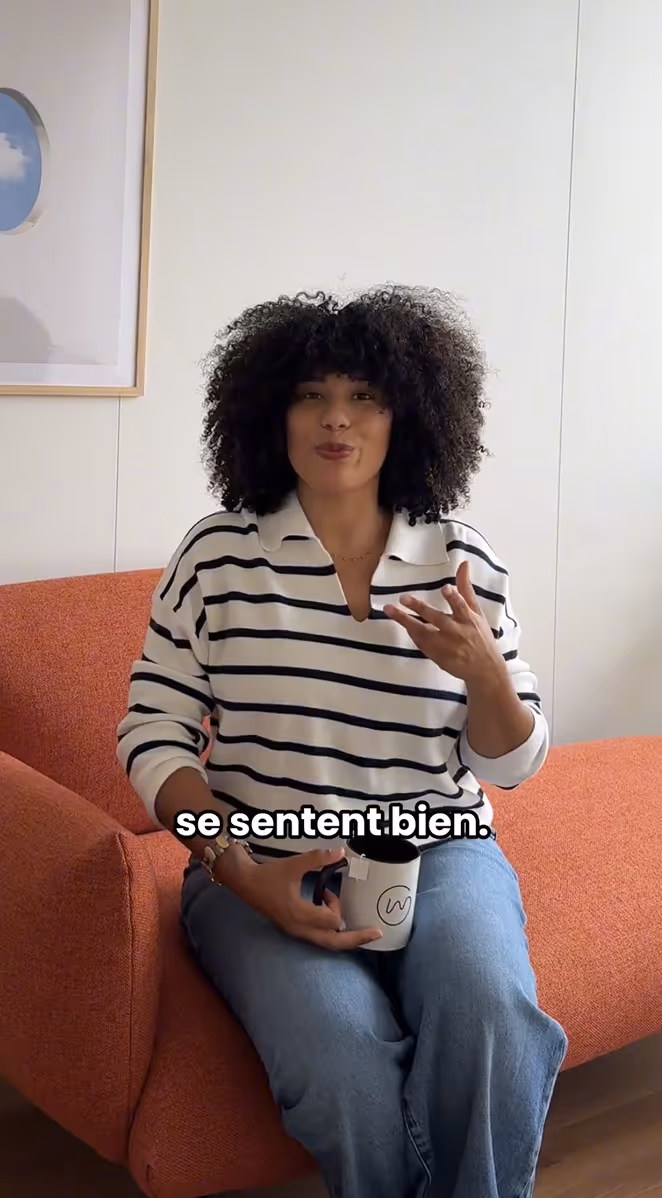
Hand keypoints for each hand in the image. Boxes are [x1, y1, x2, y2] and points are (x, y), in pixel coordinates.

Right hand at [237, 847, 382, 950]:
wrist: (245, 883)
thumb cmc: (268, 875)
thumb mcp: (293, 865)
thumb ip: (317, 859)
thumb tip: (339, 852)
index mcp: (299, 914)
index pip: (331, 919)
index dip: (336, 903)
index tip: (328, 890)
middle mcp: (299, 928)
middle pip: (334, 942)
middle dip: (357, 938)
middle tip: (378, 933)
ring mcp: (296, 932)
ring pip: (326, 943)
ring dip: (345, 938)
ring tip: (363, 933)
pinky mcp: (294, 930)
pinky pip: (318, 938)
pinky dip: (332, 933)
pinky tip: (335, 921)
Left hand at [384, 560, 504, 686]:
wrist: (484, 669)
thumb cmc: (480, 636)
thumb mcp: (477, 612)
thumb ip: (466, 588)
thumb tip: (463, 564)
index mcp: (469, 619)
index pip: (461, 606)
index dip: (453, 597)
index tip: (445, 588)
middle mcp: (457, 632)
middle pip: (437, 618)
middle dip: (420, 608)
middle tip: (404, 598)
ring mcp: (445, 646)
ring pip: (423, 632)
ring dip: (406, 621)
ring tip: (390, 610)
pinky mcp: (437, 656)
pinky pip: (421, 643)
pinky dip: (411, 633)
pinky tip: (401, 623)